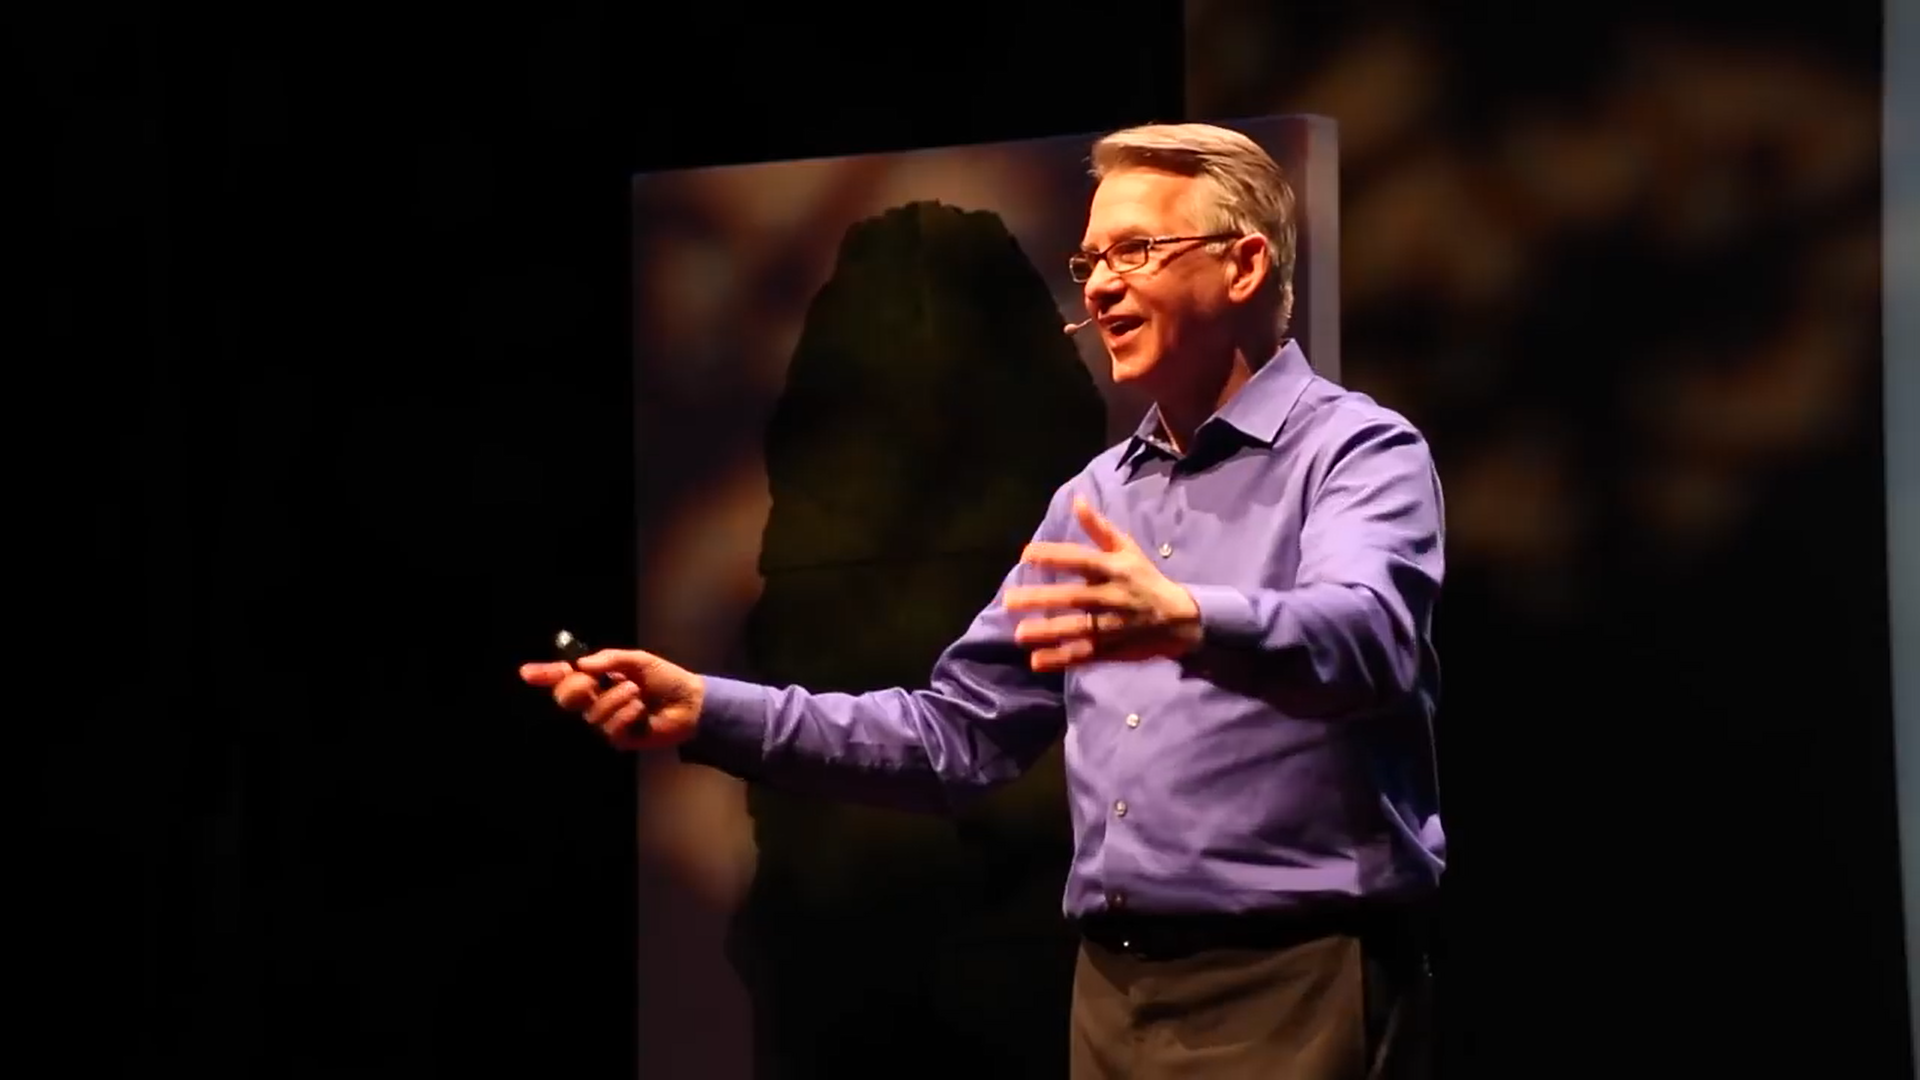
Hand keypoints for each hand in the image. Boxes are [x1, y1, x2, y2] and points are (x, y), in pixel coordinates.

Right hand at [518, 649, 705, 750]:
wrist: (691, 703)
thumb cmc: (666, 679)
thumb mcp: (638, 660)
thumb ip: (609, 660)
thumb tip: (581, 664)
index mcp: (600, 679)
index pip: (566, 677)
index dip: (546, 675)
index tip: (527, 673)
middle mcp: (598, 700)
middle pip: (567, 698)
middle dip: (575, 688)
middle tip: (590, 682)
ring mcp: (607, 721)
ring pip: (592, 713)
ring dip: (617, 698)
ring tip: (638, 694)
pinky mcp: (620, 738)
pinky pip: (611, 728)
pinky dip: (627, 715)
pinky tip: (642, 711)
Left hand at [1003, 496, 1202, 670]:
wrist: (1180, 620)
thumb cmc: (1146, 580)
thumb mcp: (1128, 550)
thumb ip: (1099, 528)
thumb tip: (1077, 500)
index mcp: (1114, 570)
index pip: (1082, 560)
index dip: (1055, 556)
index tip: (1027, 555)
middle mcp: (1112, 597)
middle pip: (1073, 598)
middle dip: (1041, 599)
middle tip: (1009, 600)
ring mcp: (1112, 626)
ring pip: (1076, 630)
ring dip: (1047, 633)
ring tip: (1019, 634)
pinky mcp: (1112, 649)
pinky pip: (1084, 655)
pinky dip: (1061, 659)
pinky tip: (1037, 661)